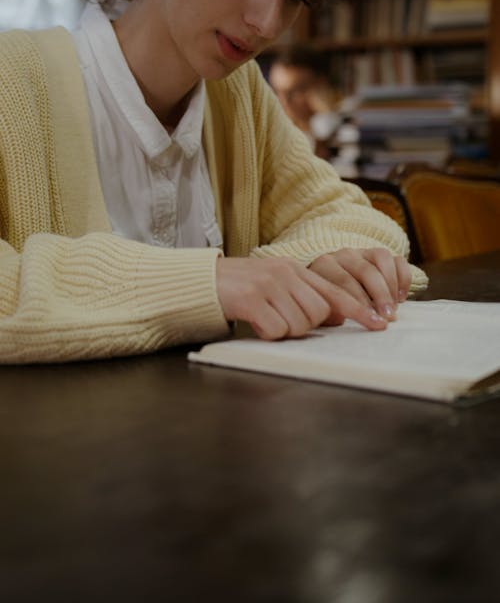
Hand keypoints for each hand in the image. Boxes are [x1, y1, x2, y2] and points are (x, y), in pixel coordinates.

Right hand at [216, 249, 409, 341]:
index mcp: (295, 269)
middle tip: (279, 318)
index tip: (378, 324)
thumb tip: (336, 315)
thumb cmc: (240, 289)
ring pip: (299, 324)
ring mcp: (269, 285)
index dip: (358, 310)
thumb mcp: (276, 285)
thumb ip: (304, 296)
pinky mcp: (252, 299)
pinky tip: (254, 322)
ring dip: (283, 330)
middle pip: (318, 314)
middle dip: (303, 325)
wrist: (202, 281)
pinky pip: (276, 329)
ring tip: (264, 318)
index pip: (335, 291)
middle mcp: (285, 273)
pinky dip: (267, 333)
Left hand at [309, 248, 411, 326]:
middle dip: (380, 296)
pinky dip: (403, 278)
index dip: (361, 304)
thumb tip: (342, 320)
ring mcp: (364, 252)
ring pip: (383, 258)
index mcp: (325, 265)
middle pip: (366, 271)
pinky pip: (398, 260)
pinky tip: (401, 297)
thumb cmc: (326, 302)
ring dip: (392, 285)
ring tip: (394, 307)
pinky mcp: (381, 255)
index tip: (374, 321)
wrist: (329, 285)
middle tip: (389, 317)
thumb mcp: (323, 307)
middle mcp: (344, 255)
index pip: (344, 283)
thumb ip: (330, 311)